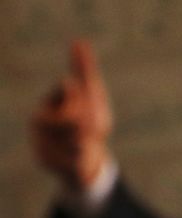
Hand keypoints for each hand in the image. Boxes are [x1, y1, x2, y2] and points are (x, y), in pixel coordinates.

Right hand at [30, 40, 112, 190]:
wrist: (87, 162)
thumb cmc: (90, 124)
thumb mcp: (92, 96)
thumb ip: (84, 70)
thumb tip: (78, 41)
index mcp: (48, 101)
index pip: (70, 88)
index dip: (87, 97)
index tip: (88, 104)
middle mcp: (38, 120)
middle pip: (74, 114)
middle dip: (91, 123)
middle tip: (92, 130)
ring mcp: (39, 140)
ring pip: (75, 137)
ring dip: (88, 142)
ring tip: (83, 143)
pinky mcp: (44, 160)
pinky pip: (73, 157)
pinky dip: (83, 157)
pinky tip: (78, 157)